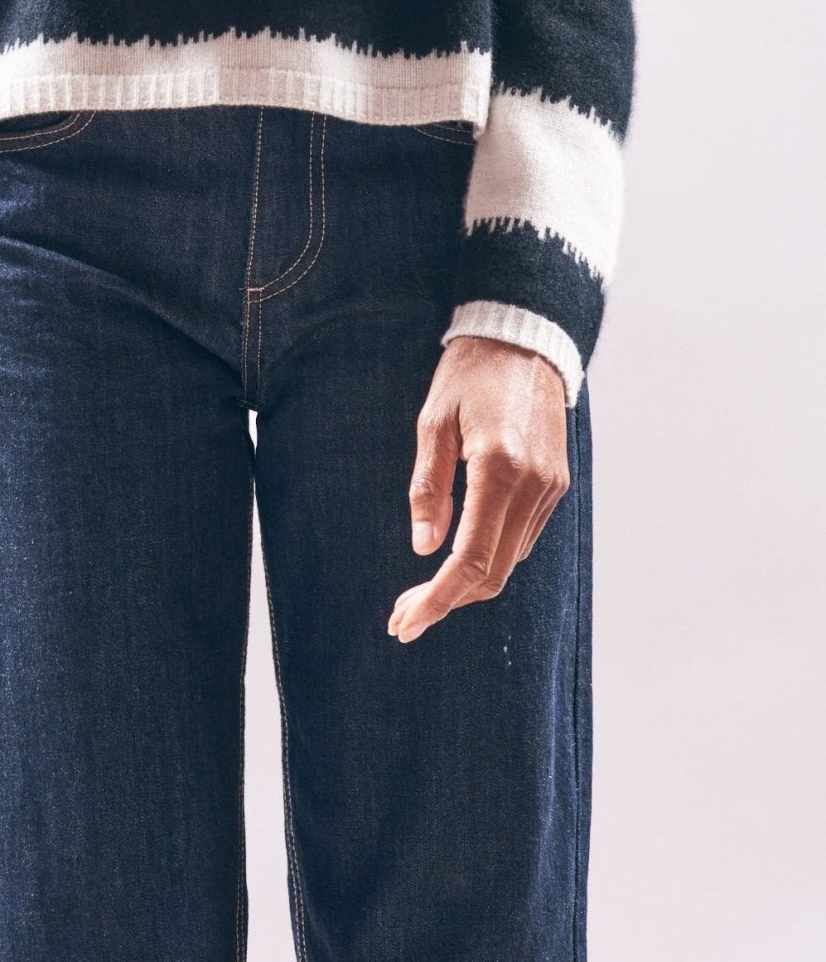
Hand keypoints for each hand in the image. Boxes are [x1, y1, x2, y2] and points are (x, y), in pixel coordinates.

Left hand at [387, 336, 569, 644]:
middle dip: (447, 602)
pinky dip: (490, 555)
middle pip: (492, 573)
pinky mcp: (556, 483)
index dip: (436, 600)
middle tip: (404, 615)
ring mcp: (551, 487)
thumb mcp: (434, 421)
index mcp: (499, 468)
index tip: (405, 623)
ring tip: (423, 589)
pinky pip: (521, 536)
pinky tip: (460, 554)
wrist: (524, 338)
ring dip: (468, 582)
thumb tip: (424, 547)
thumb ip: (428, 486)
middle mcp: (533, 485)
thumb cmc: (470, 373)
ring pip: (509, 559)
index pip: (469, 559)